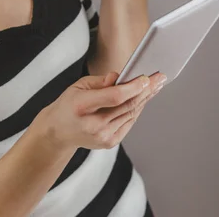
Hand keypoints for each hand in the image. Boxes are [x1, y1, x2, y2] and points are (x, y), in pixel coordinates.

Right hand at [33, 71, 166, 151]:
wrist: (59, 132)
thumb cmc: (69, 104)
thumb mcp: (79, 85)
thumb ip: (101, 81)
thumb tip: (121, 76)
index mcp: (82, 106)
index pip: (114, 97)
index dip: (132, 87)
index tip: (146, 78)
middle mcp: (93, 125)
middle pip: (127, 105)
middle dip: (146, 90)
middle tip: (160, 77)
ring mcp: (103, 136)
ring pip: (131, 114)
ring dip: (146, 99)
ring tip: (156, 85)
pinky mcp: (110, 142)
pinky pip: (129, 122)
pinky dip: (138, 109)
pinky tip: (144, 98)